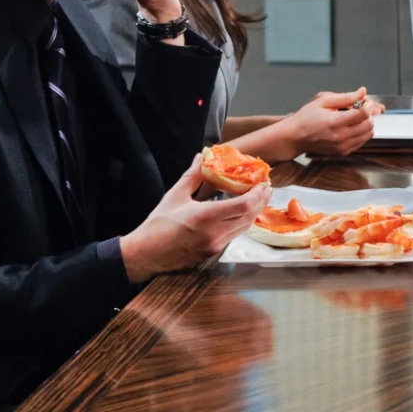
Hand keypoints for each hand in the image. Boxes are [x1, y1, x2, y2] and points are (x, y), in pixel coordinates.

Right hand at [119, 154, 270, 282]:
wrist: (146, 254)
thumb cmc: (158, 224)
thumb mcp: (174, 196)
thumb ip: (192, 176)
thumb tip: (201, 157)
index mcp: (206, 216)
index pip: (244, 205)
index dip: (258, 193)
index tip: (263, 182)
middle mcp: (215, 233)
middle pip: (249, 216)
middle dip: (261, 201)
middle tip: (266, 187)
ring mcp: (216, 245)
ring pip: (244, 228)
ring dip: (254, 213)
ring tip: (258, 198)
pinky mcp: (213, 253)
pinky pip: (235, 236)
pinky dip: (242, 223)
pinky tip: (242, 213)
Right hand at [283, 87, 378, 155]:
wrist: (295, 137)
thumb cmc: (306, 117)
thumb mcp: (323, 101)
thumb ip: (346, 97)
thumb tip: (362, 92)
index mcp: (336, 122)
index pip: (364, 114)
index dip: (368, 106)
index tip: (365, 102)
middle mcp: (341, 136)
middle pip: (369, 125)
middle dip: (369, 115)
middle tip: (361, 109)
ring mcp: (343, 146)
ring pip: (368, 135)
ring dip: (366, 125)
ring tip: (356, 118)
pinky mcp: (343, 152)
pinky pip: (361, 143)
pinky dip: (361, 134)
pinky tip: (351, 127)